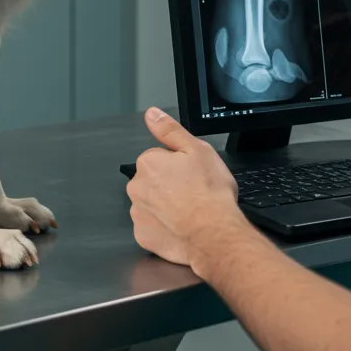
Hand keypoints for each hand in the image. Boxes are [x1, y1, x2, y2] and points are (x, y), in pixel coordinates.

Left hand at [126, 108, 249, 274]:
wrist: (213, 232)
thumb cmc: (209, 192)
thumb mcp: (197, 149)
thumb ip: (170, 130)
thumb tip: (151, 114)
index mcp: (148, 163)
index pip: (159, 158)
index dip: (178, 166)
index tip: (191, 175)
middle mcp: (136, 187)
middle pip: (152, 181)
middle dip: (168, 186)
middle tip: (191, 193)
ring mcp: (138, 213)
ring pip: (151, 204)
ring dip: (165, 206)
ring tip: (188, 211)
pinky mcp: (142, 235)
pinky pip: (152, 227)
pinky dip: (163, 227)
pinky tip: (180, 227)